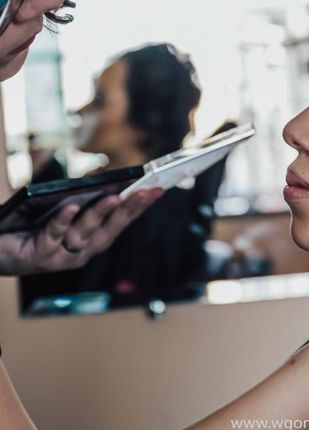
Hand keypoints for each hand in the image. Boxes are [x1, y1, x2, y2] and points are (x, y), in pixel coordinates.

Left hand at [0, 188, 163, 273]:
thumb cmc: (29, 225)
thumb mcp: (60, 205)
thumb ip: (82, 195)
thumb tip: (103, 172)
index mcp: (92, 239)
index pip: (122, 220)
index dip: (140, 205)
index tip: (158, 188)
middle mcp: (83, 251)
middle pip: (110, 229)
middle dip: (130, 209)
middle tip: (146, 191)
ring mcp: (63, 256)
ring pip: (86, 234)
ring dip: (101, 214)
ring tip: (113, 197)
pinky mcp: (40, 257)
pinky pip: (53, 237)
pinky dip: (63, 223)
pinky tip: (70, 207)